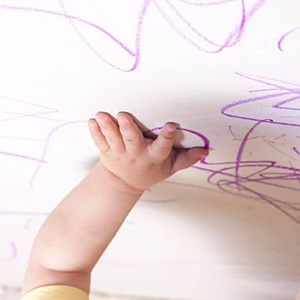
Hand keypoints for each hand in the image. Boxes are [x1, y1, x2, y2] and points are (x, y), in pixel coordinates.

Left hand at [87, 111, 208, 192]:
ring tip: (102, 115)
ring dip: (107, 127)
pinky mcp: (107, 151)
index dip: (166, 137)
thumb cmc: (151, 170)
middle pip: (132, 141)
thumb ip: (187, 158)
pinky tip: (92, 121)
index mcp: (154, 157)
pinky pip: (99, 141)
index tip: (170, 125)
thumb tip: (207, 151)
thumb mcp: (171, 167)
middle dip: (127, 128)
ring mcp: (120, 153)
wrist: (125, 184)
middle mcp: (136, 154)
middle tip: (123, 115)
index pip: (163, 147)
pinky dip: (95, 132)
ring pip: (113, 139)